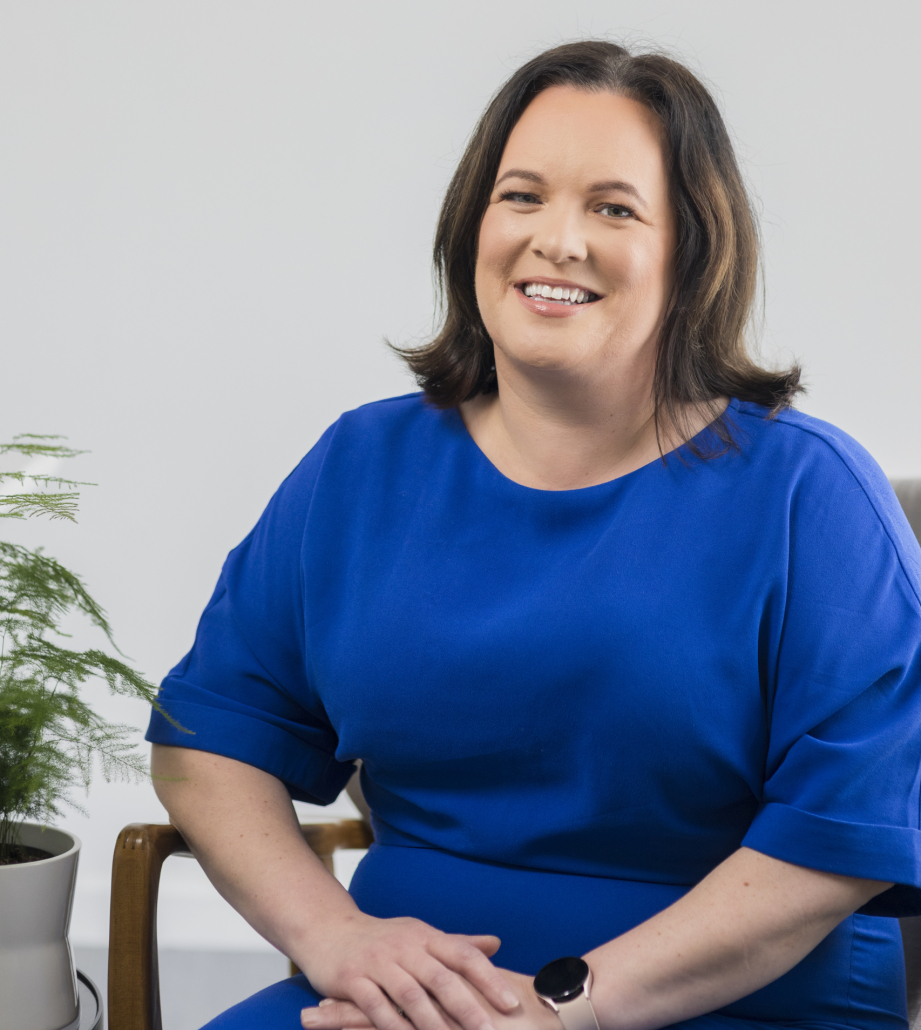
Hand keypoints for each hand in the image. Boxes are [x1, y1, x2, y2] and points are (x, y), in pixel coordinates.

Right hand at [298, 912, 521, 1029]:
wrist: (329, 931)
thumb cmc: (383, 939)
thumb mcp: (421, 935)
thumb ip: (457, 944)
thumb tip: (496, 944)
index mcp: (425, 935)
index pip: (463, 954)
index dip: (489, 978)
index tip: (511, 1003)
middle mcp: (404, 945)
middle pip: (440, 977)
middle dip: (467, 1006)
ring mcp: (377, 961)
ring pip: (410, 995)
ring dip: (433, 1023)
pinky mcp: (352, 978)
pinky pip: (375, 1006)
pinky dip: (393, 1026)